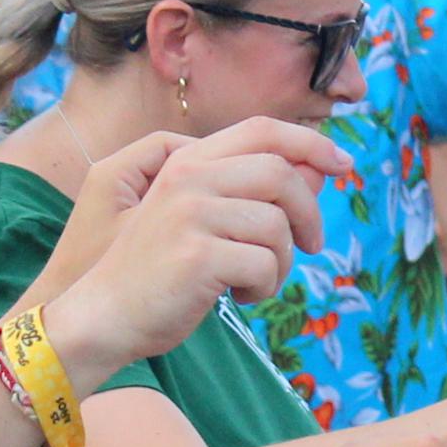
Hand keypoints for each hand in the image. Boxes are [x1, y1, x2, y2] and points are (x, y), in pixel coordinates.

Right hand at [42, 119, 344, 383]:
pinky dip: (264, 287)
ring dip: (282, 263)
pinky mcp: (199, 256)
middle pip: (281, 174)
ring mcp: (191, 215)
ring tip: (255, 281)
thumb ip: (252, 191)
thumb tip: (320, 171)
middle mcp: (188, 178)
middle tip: (312, 245)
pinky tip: (241, 296)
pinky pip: (266, 265)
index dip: (310, 142)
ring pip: (277, 227)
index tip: (342, 164)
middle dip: (309, 213)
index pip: (263, 131)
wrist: (104, 315)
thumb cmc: (158, 271)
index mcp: (188, 162)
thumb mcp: (203, 219)